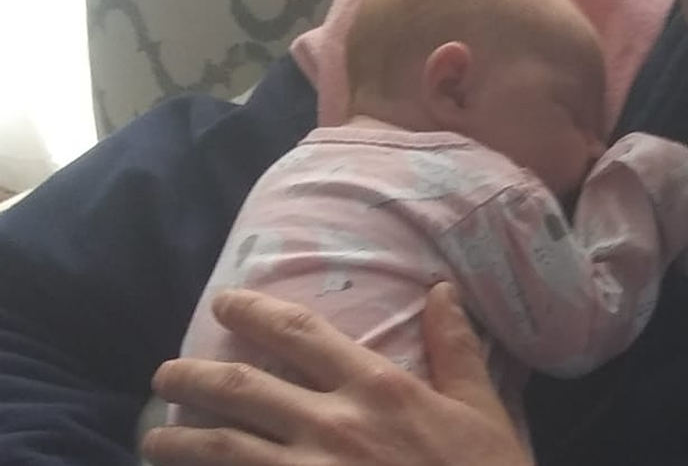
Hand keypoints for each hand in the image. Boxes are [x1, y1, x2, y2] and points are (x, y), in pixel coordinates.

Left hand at [142, 283, 532, 465]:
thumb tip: (441, 290)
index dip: (255, 311)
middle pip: (243, 388)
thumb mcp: (481, 409)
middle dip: (194, 375)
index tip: (224, 301)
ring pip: (223, 449)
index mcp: (377, 387)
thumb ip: (454, 348)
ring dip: (180, 440)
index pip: (300, 334)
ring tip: (155, 437)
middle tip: (165, 372)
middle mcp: (332, 425)